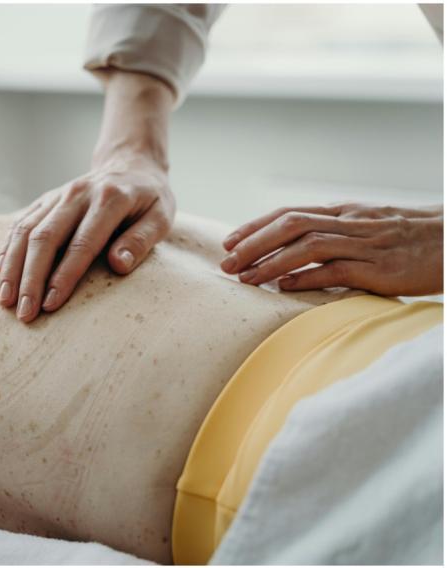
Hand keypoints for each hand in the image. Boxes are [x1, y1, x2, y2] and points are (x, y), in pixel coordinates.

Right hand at [0, 154, 174, 321]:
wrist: (129, 164)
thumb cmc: (149, 199)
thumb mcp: (161, 217)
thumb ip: (141, 240)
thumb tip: (119, 265)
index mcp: (109, 199)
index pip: (82, 243)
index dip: (65, 275)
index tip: (51, 304)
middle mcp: (77, 194)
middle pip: (45, 238)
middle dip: (31, 279)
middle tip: (24, 313)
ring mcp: (57, 196)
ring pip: (25, 230)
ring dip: (12, 267)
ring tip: (6, 301)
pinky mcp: (45, 200)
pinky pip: (19, 223)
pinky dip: (7, 248)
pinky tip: (0, 273)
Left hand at [220, 203, 442, 295]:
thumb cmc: (410, 239)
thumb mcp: (368, 227)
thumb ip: (334, 233)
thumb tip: (295, 253)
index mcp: (344, 212)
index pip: (289, 213)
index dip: (255, 226)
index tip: (229, 241)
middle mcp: (350, 222)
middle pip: (291, 224)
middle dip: (253, 243)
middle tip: (226, 262)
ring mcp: (366, 244)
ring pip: (308, 245)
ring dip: (271, 261)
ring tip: (244, 277)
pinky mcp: (381, 268)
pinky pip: (337, 270)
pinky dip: (307, 277)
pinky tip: (282, 287)